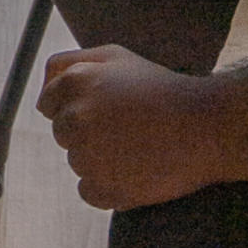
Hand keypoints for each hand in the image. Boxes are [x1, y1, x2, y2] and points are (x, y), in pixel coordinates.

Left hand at [38, 46, 225, 211]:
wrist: (206, 126)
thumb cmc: (161, 88)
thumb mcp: (116, 56)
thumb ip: (70, 64)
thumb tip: (41, 93)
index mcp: (75, 84)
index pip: (48, 103)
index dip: (77, 105)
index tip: (105, 110)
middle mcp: (75, 119)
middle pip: (63, 134)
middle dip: (87, 131)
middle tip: (127, 127)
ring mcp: (87, 158)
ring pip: (78, 162)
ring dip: (100, 158)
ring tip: (138, 146)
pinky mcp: (103, 189)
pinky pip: (89, 191)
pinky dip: (108, 185)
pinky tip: (136, 169)